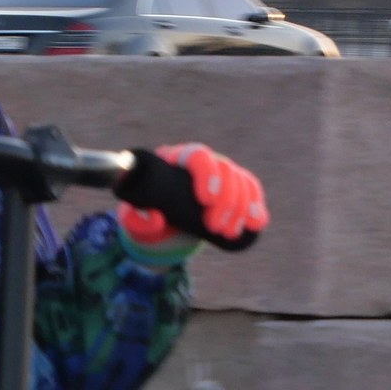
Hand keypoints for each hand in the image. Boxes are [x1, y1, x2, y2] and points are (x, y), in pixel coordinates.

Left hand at [114, 143, 266, 253]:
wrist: (162, 225)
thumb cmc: (146, 216)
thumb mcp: (133, 220)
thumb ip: (136, 220)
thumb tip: (155, 218)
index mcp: (177, 160)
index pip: (198, 156)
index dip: (207, 175)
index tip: (206, 200)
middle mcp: (203, 163)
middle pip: (225, 169)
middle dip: (226, 200)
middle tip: (216, 228)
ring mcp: (221, 175)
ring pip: (240, 182)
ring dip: (241, 208)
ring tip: (230, 233)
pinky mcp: (234, 190)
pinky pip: (250, 192)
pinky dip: (255, 207)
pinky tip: (257, 222)